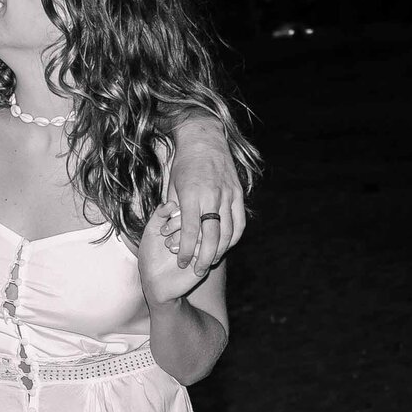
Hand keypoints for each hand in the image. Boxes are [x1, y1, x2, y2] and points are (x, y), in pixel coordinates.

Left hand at [139, 202, 206, 305]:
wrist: (154, 281)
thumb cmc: (151, 255)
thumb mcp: (151, 232)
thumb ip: (159, 215)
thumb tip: (170, 203)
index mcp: (186, 223)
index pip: (189, 210)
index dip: (176, 216)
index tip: (162, 228)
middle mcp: (197, 233)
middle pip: (199, 219)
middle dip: (179, 225)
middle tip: (165, 234)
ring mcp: (204, 247)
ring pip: (204, 232)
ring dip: (185, 238)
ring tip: (170, 247)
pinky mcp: (206, 260)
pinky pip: (207, 247)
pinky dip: (192, 249)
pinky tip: (177, 257)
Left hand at [168, 123, 244, 273]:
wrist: (204, 140)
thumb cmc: (183, 164)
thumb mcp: (172, 186)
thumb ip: (175, 211)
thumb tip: (173, 234)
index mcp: (192, 195)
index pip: (190, 231)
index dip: (186, 250)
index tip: (181, 263)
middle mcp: (212, 196)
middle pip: (212, 236)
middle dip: (205, 258)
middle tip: (198, 271)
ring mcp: (228, 195)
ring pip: (229, 232)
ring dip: (221, 250)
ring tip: (212, 261)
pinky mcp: (238, 193)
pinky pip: (239, 222)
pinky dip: (234, 237)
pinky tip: (226, 245)